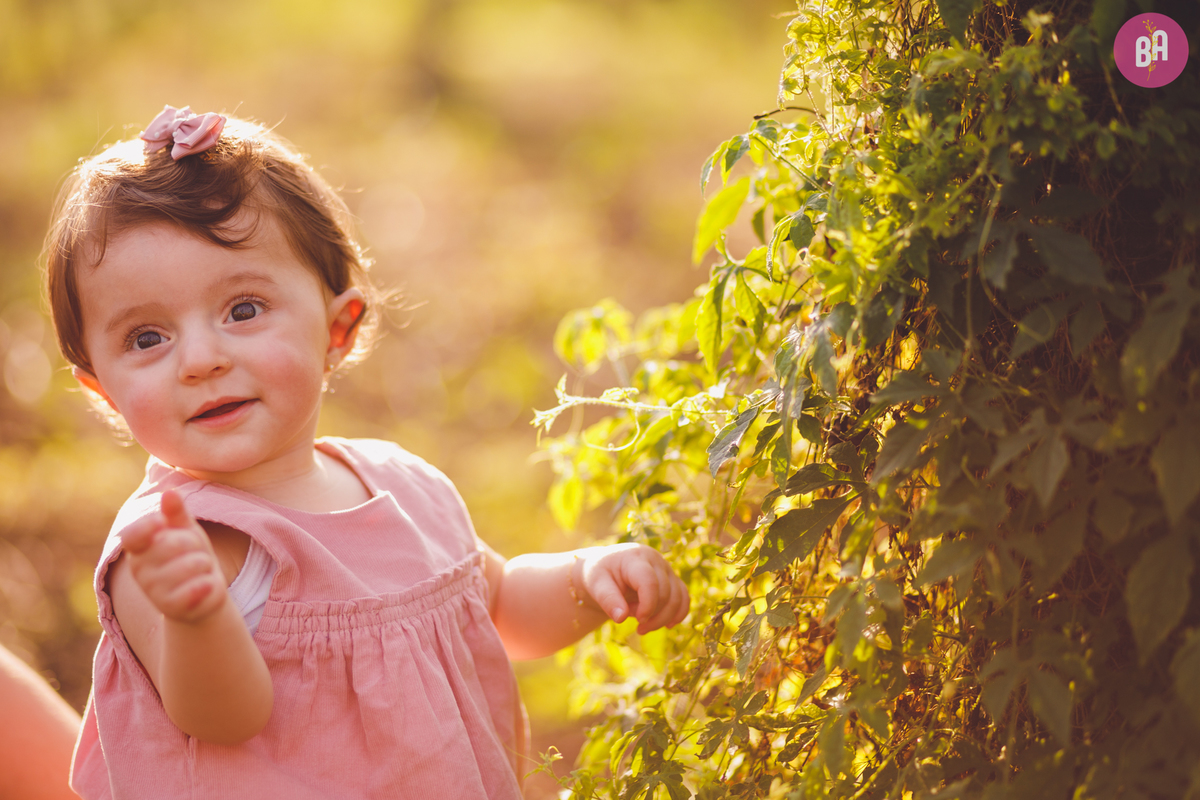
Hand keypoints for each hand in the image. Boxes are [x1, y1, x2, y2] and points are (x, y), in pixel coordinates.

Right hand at [120, 490, 225, 623]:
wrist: (202, 591)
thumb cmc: (189, 555)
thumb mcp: (185, 530)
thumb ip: (176, 513)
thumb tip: (169, 493)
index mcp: (140, 548)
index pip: (131, 536)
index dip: (145, 527)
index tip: (160, 521)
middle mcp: (140, 569)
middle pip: (173, 544)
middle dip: (194, 544)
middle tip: (194, 552)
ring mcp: (153, 590)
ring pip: (191, 565)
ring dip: (204, 564)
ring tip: (199, 570)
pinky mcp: (170, 607)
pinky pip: (195, 588)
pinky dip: (207, 583)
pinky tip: (206, 584)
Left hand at [579, 544, 689, 634]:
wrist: (606, 568)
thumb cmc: (600, 575)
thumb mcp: (596, 585)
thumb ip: (607, 600)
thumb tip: (620, 618)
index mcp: (635, 558)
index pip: (650, 582)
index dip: (648, 605)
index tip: (638, 622)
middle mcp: (656, 560)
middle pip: (665, 593)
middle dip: (650, 614)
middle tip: (630, 618)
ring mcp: (666, 569)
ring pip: (677, 598)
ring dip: (662, 618)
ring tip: (642, 626)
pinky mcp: (672, 580)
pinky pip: (684, 598)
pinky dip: (678, 614)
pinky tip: (667, 626)